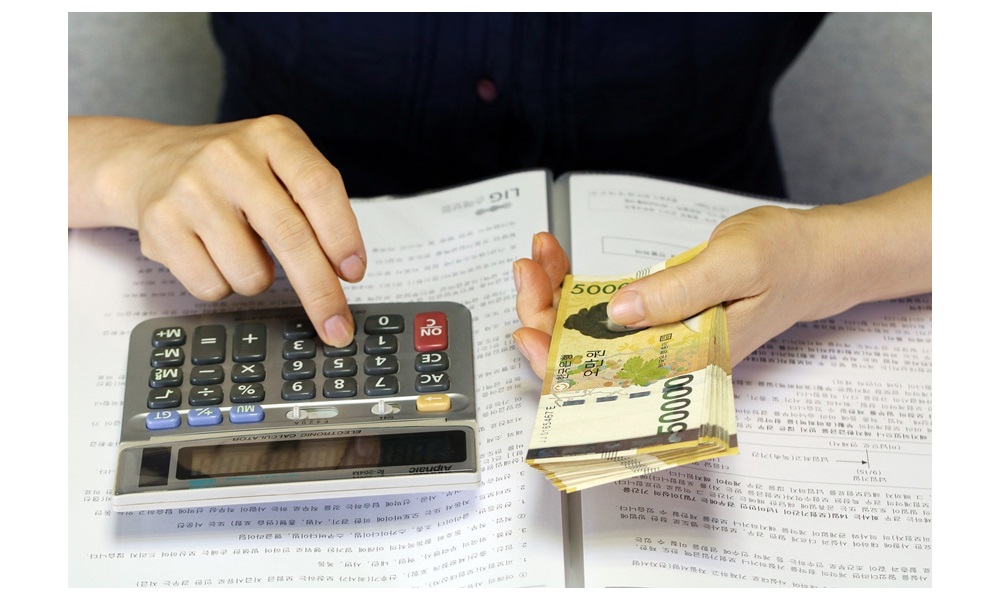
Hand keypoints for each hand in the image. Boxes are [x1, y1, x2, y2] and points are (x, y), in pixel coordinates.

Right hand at [69, 115, 365, 346]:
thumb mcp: (279, 165)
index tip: (354, 273)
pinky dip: (222, 284)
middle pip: (291, 236)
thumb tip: (342, 273)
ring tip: (242, 249)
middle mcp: (230, 157)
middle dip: (320, 292)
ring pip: (252, 273)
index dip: (342, 236)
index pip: (319, 186)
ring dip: (259, 280)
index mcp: (273, 136)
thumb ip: (314, 207)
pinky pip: (212, 286)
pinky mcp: (160, 224)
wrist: (150, 161)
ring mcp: (191, 189)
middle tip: (336, 326)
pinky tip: (211, 254)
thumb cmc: (233, 173)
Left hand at [512, 176, 930, 373]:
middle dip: (545, 314)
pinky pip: (604, 311)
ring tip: (539, 257)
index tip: (528, 326)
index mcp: (687, 362)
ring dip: (554, 297)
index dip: (558, 360)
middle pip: (586, 357)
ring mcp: (658, 339)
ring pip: (588, 333)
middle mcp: (667, 360)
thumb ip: (677, 292)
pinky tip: (560, 262)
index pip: (607, 380)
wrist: (813, 258)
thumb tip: (619, 314)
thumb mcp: (733, 265)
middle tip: (529, 269)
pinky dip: (576, 286)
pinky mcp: (656, 317)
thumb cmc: (786, 261)